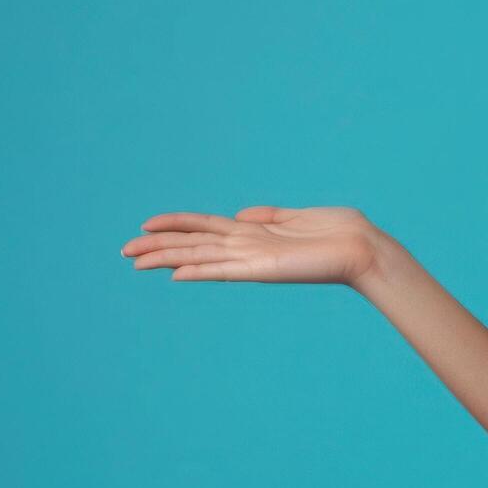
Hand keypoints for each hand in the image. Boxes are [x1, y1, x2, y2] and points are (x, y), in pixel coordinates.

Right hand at [123, 205, 386, 284]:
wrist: (364, 249)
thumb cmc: (339, 233)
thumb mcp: (299, 216)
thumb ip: (269, 216)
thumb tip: (241, 213)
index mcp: (255, 233)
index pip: (205, 228)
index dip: (176, 226)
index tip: (146, 227)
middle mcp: (248, 247)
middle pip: (193, 243)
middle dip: (158, 247)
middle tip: (123, 252)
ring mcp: (254, 258)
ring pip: (200, 255)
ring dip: (166, 258)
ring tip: (134, 261)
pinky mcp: (264, 268)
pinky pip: (224, 269)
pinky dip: (200, 270)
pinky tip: (175, 273)